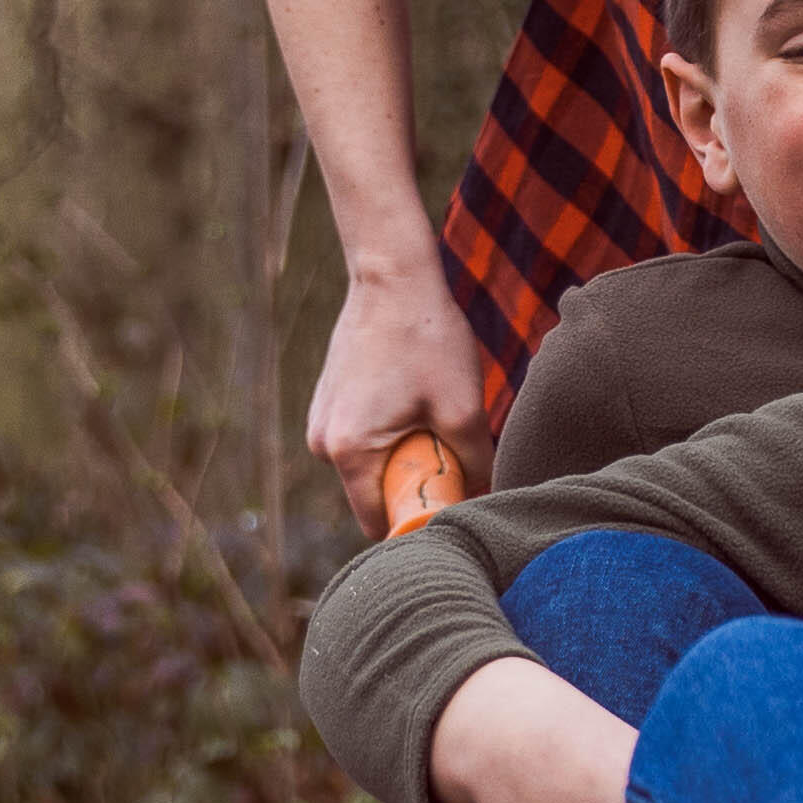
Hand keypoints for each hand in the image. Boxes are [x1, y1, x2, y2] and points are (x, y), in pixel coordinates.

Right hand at [310, 262, 487, 517]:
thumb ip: (475, 466)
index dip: (418, 523)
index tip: (450, 501)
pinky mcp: (329, 403)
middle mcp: (323, 443)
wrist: (393, 277)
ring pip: (371, 467)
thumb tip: (481, 500)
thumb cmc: (428, 339)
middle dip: (414, 486)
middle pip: (375, 496)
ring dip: (404, 457)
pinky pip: (364, 440)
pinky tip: (413, 400)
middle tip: (450, 451)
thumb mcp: (464, 409)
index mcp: (348, 452)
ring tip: (431, 417)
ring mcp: (321, 421)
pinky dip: (391, 435)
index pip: (379, 524)